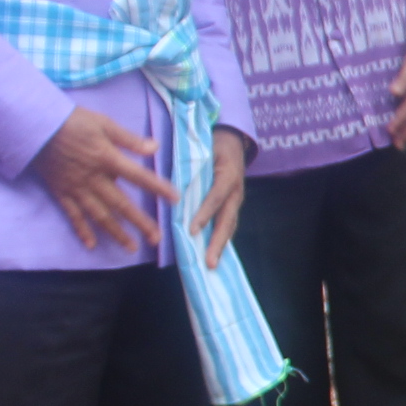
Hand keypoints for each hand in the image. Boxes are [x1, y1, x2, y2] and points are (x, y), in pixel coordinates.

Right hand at [31, 106, 174, 254]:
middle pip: (121, 204)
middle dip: (140, 223)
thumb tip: (154, 148)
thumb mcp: (103, 123)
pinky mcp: (61, 192)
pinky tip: (92, 244)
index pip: (138, 177)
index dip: (158, 188)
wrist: (35, 126)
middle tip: (157, 239)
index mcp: (107, 159)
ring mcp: (77, 188)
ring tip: (131, 247)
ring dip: (116, 232)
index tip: (175, 200)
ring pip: (100, 215)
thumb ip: (129, 139)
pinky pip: (73, 215)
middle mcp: (94, 178)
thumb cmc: (71, 121)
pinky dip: (82, 230)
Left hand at [191, 128, 246, 268]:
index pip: (216, 197)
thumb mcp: (202, 149)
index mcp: (229, 174)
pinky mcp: (232, 205)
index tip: (192, 230)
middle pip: (227, 219)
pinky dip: (220, 240)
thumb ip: (189, 166)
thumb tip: (169, 186)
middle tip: (209, 262)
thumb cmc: (213, 144)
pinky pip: (227, 224)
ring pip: (229, 225)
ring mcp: (236, 199)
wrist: (233, 140)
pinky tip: (213, 254)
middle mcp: (236, 191)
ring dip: (220, 246)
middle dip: (218, 242)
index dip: (205, 214)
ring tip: (212, 265)